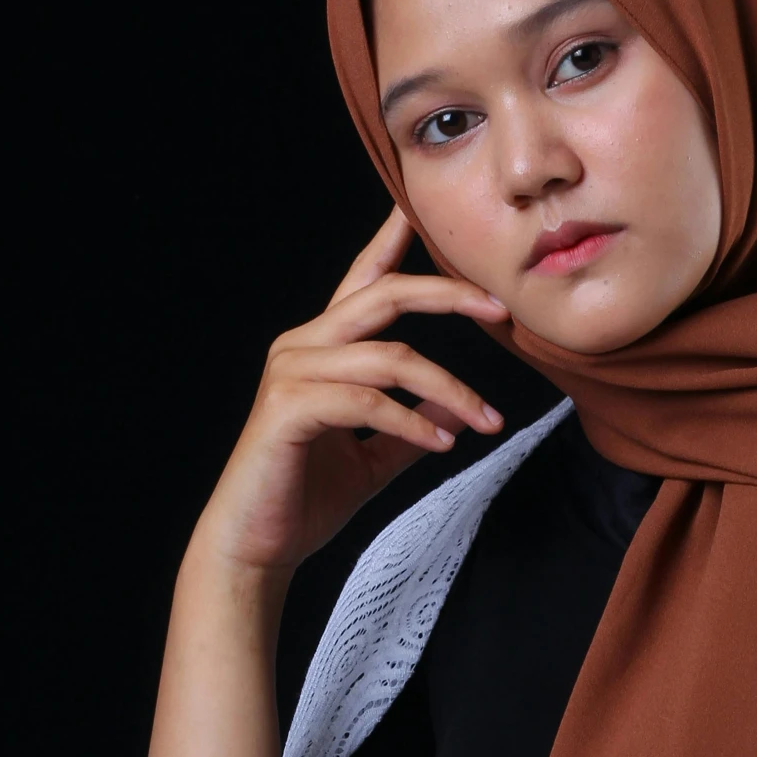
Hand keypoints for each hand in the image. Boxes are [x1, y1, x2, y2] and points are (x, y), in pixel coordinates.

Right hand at [194, 206, 507, 580]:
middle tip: (501, 309)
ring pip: (389, 357)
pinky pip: (367, 402)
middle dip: (447, 295)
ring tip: (485, 421)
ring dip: (449, 389)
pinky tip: (441, 444)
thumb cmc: (304, 499)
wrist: (255, 547)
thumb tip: (455, 414)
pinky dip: (412, 422)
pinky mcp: (289, 409)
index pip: (362, 281)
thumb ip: (409, 427)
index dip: (389, 240)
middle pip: (383, 296)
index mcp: (322, 349)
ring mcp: (292, 374)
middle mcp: (303, 347)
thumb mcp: (372, 458)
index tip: (419, 209)